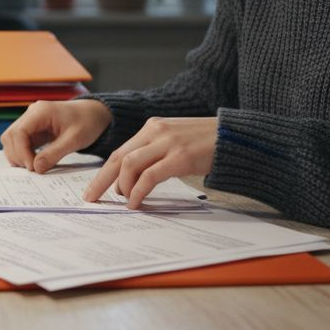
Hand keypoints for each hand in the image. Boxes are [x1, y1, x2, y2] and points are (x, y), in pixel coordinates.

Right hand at [0, 99, 112, 172]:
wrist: (95, 115)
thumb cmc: (88, 122)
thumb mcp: (75, 140)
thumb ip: (55, 153)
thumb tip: (36, 168)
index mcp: (40, 111)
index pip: (18, 132)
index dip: (21, 152)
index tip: (32, 167)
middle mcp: (31, 114)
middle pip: (10, 136)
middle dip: (18, 155)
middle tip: (33, 169)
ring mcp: (31, 121)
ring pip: (12, 140)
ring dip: (19, 155)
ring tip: (34, 167)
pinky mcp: (33, 130)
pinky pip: (21, 143)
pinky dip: (24, 154)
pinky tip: (35, 162)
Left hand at [81, 117, 218, 208]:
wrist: (237, 136)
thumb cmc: (208, 142)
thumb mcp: (176, 141)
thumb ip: (156, 153)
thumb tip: (136, 179)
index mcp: (152, 127)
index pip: (120, 152)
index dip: (104, 172)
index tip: (94, 188)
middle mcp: (156, 131)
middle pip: (119, 158)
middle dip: (102, 180)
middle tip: (92, 198)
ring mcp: (168, 143)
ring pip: (130, 165)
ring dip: (122, 187)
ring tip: (124, 201)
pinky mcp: (181, 157)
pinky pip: (150, 176)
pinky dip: (139, 191)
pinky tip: (136, 202)